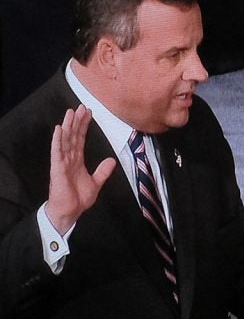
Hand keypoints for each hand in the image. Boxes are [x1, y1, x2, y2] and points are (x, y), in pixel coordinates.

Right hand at [46, 105, 115, 233]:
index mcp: (77, 161)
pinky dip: (58, 140)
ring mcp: (62, 162)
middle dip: (77, 121)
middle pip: (73, 136)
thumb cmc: (78, 199)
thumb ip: (103, 171)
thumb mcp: (96, 183)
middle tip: (82, 106)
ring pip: (65, 140)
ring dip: (68, 126)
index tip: (88, 113)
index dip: (84, 126)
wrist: (69, 211)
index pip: (80, 139)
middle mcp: (69, 159)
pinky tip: (59, 129)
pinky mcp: (57, 168)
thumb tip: (112, 160)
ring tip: (70, 112)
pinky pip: (57, 152)